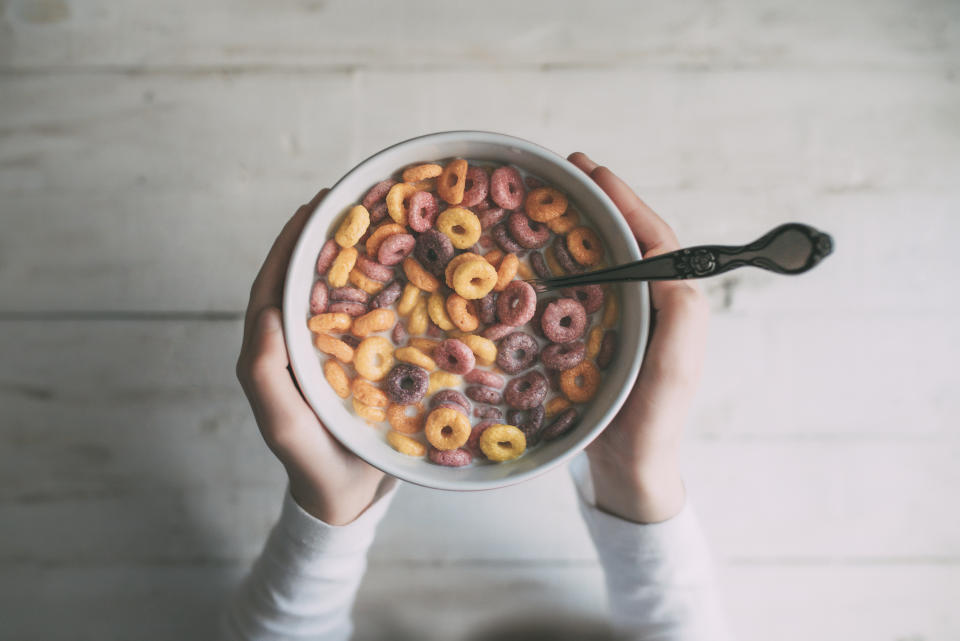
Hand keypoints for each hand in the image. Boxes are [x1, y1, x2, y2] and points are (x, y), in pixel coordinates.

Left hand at [235, 189, 385, 525]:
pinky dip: (379, 288)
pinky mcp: (357, 364)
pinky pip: (365, 317)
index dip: (289, 242)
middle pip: (304, 278)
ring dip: (352, 256)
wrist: (346, 495)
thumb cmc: (311, 461)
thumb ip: (264, 371)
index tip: (314, 206)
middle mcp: (296, 343)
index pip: (273, 284)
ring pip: (336, 293)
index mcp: (270, 350)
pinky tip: (405, 271)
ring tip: (378, 221)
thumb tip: (266, 311)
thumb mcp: (283, 422)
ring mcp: (328, 352)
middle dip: (322, 236)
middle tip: (350, 199)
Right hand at [568, 153, 708, 523]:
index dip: (625, 202)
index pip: (653, 240)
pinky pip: (581, 287)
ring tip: (552, 195)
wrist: (628, 470)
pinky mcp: (597, 337)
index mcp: (671, 306)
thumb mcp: (672, 373)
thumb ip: (678, 320)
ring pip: (605, 259)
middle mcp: (649, 305)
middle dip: (602, 200)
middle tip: (568, 168)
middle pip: (628, 239)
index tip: (593, 172)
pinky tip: (538, 251)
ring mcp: (623, 320)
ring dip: (582, 223)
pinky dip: (564, 260)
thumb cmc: (651, 424)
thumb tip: (664, 261)